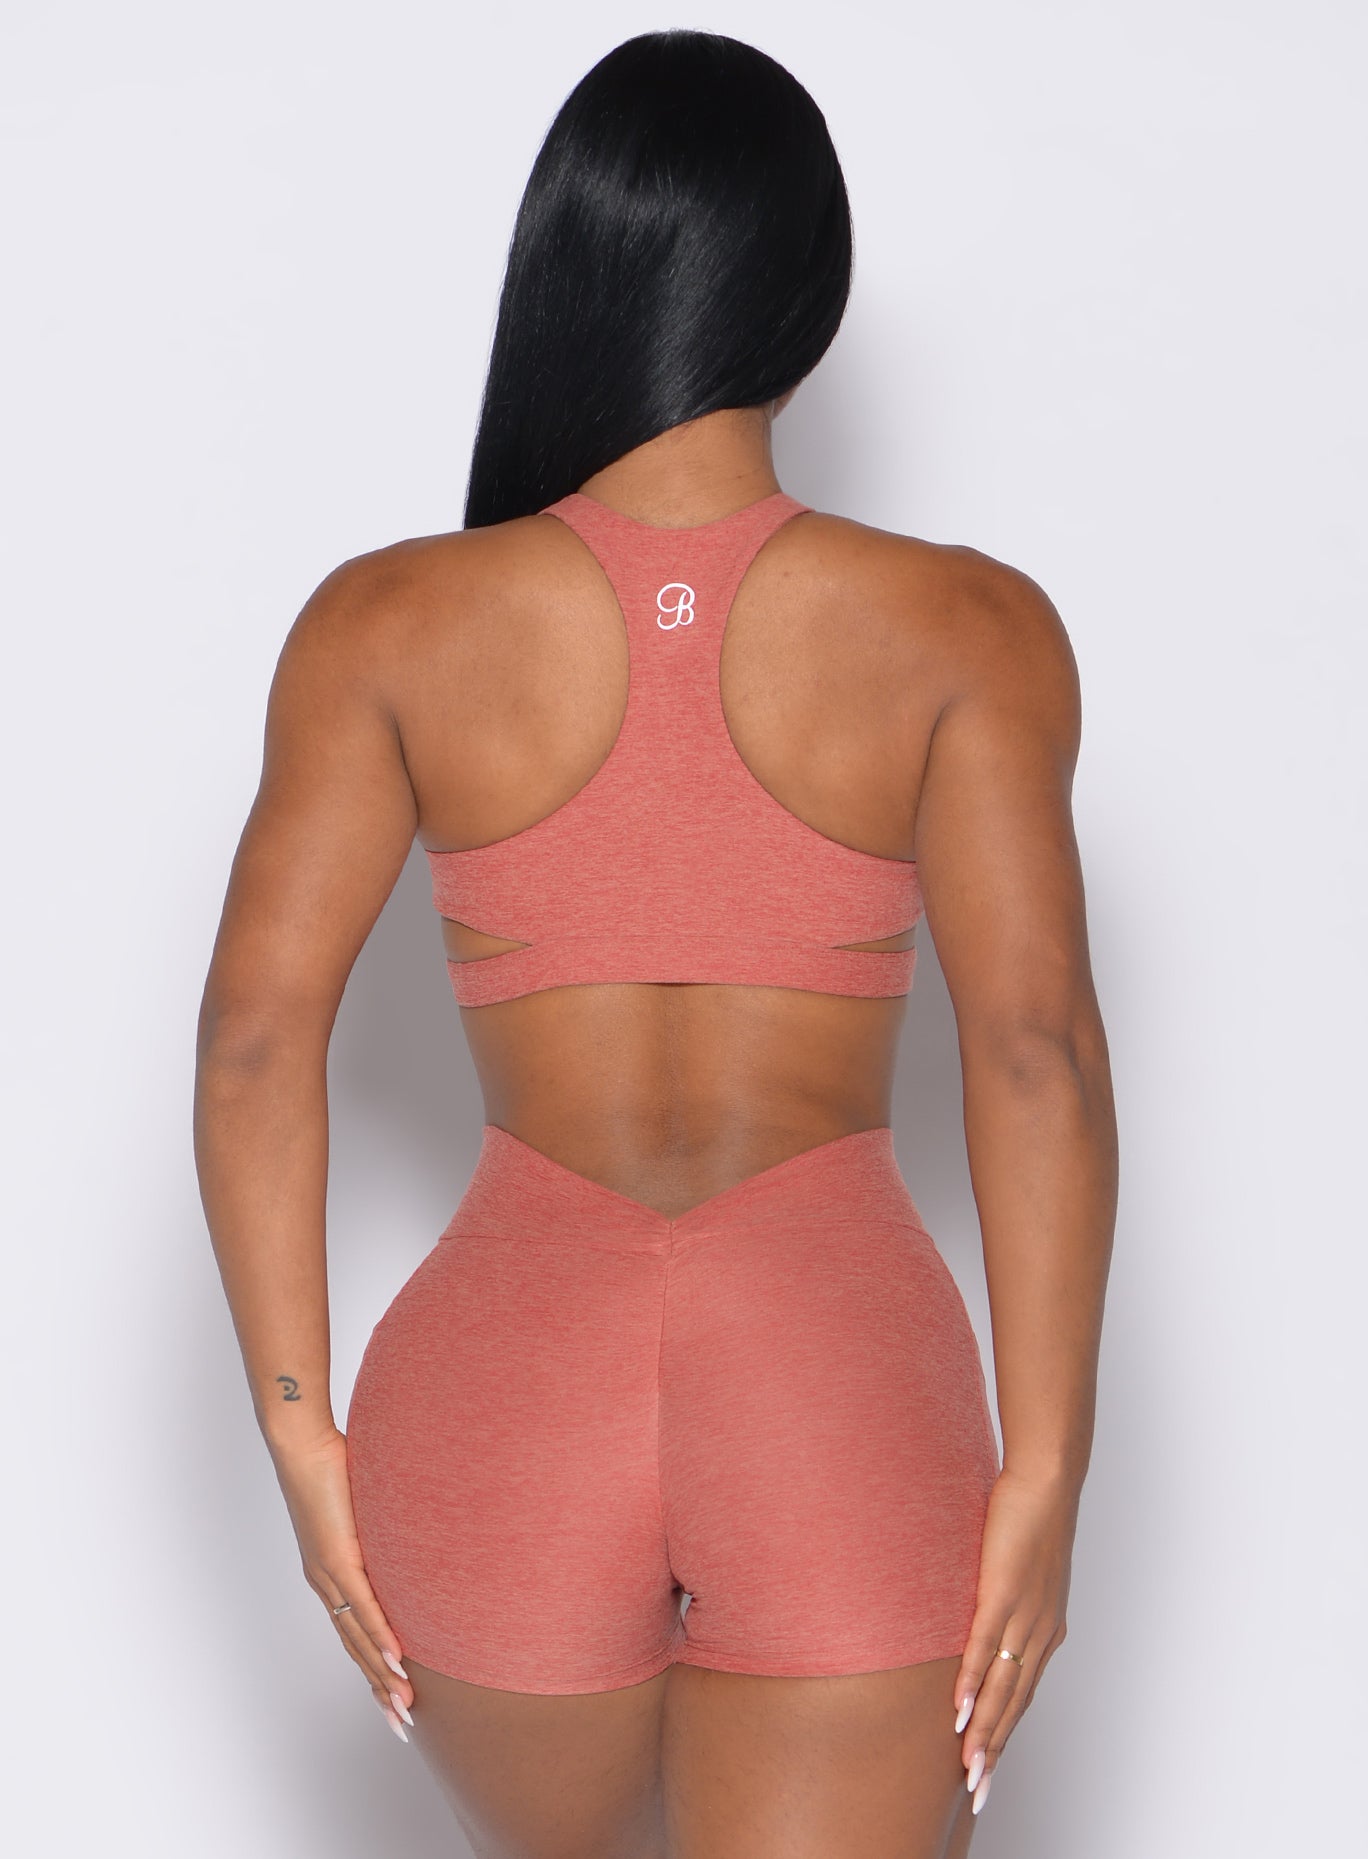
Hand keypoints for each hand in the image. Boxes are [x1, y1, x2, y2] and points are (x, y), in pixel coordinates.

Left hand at [270, 1428, 415, 1742]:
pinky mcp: (338, 1559)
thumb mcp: (360, 1508)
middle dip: (380, 1689)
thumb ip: (377, 1529)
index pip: (354, 1635)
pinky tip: (397, 1660)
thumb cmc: (330, 1467)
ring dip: (384, 1676)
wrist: (301, 1446)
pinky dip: (381, 1636)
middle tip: (402, 1724)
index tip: (392, 1698)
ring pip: (360, 1638)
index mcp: (329, 1575)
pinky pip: (363, 1607)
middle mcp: (326, 1584)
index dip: (373, 1669)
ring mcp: (330, 1575)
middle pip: (356, 1649)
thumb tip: (405, 1531)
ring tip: (404, 1707)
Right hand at [951, 1467, 1076, 1814]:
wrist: (1048, 1481)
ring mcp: (1023, 1614)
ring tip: (968, 1766)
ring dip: (983, 1730)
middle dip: (994, 1751)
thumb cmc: (1031, 1518)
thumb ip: (1008, 1599)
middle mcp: (1040, 1631)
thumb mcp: (1023, 1570)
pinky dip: (971, 1681)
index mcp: (1046, 1629)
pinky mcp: (1003, 1591)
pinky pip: (985, 1646)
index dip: (1004, 1734)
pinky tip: (958, 1708)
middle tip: (977, 1791)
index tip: (987, 1768)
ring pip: (1001, 1685)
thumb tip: (986, 1614)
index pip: (1022, 1695)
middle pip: (1014, 1704)